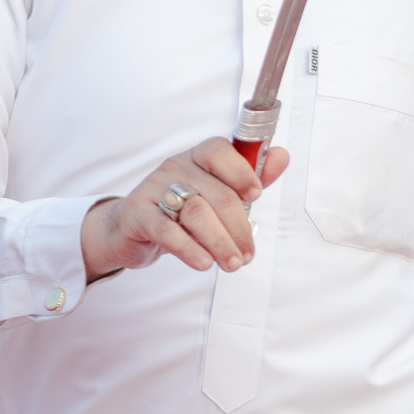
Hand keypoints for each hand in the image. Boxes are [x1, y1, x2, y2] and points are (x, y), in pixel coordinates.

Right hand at [81, 137, 289, 283]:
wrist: (131, 228)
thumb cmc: (181, 209)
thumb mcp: (216, 192)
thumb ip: (250, 176)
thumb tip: (283, 156)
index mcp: (197, 157)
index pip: (219, 150)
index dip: (241, 171)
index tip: (256, 195)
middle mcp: (176, 168)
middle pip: (217, 194)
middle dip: (238, 228)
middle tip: (246, 255)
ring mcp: (154, 189)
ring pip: (196, 212)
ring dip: (219, 243)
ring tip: (231, 263)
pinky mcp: (138, 214)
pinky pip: (166, 230)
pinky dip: (189, 249)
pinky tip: (203, 263)